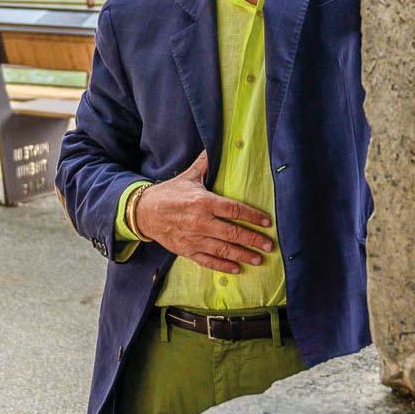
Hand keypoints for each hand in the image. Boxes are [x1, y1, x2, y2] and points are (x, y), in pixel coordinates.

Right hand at [132, 152, 273, 273]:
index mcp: (204, 202)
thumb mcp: (188, 176)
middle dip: (254, 240)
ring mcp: (194, 238)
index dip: (253, 217)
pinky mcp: (187, 250)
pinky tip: (237, 269)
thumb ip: (205, 163)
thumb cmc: (169, 193)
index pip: (235, 210)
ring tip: (259, 259)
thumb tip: (216, 144)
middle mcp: (201, 222)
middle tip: (270, 246)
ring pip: (224, 250)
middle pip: (233, 233)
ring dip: (243, 255)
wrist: (144, 212)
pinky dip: (223, 266)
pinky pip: (208, 261)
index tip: (267, 223)